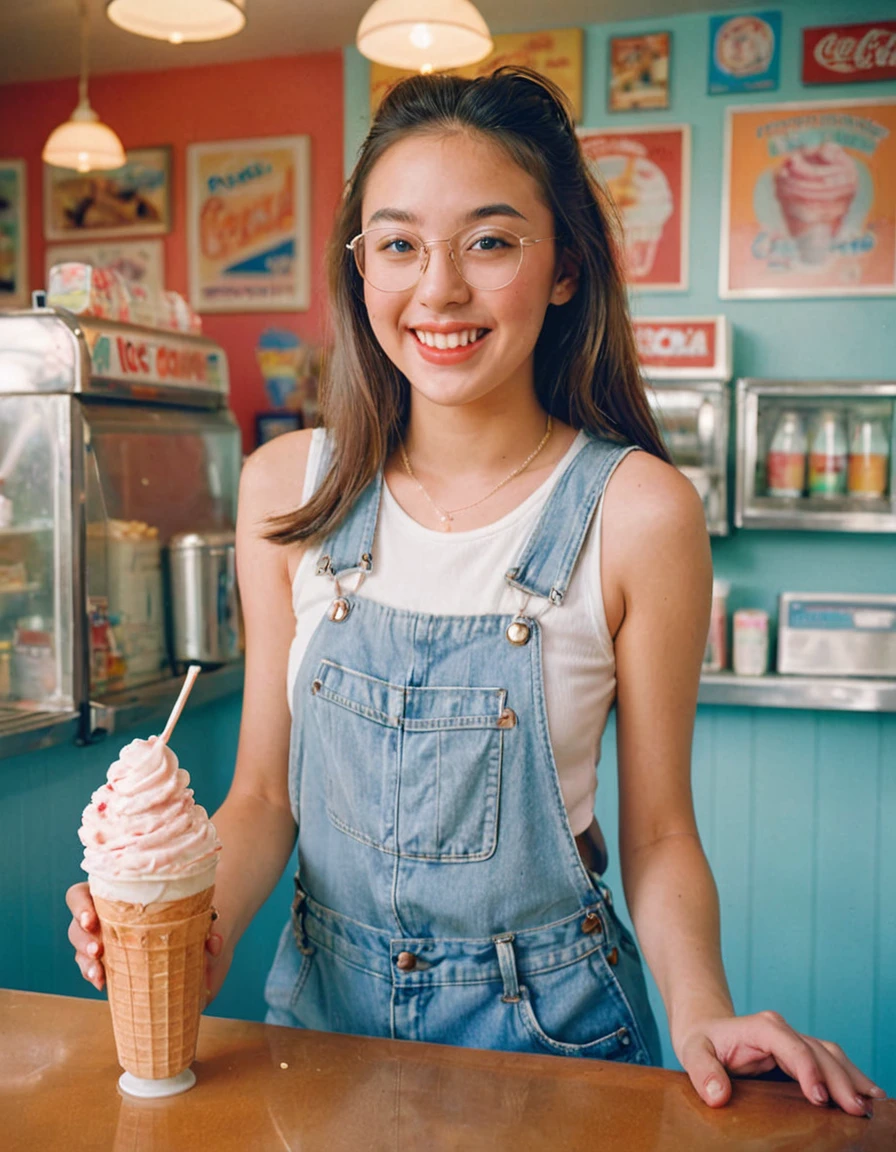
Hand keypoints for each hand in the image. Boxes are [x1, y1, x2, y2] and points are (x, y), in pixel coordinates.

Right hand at [67, 880, 229, 1005]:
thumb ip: (208, 928)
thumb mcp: (200, 916)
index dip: (81, 905)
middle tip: (97, 948)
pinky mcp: (108, 962)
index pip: (85, 892)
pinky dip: (94, 975)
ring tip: (99, 974)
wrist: (197, 941)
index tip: (92, 920)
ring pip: (81, 947)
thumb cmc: (192, 916)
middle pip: (77, 922)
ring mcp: (104, 938)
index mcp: (119, 893)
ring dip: (86, 961)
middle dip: (82, 936)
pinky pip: (91, 967)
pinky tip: (102, 983)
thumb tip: (214, 943)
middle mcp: (105, 914)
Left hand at [675, 1010, 886, 1115]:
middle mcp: (783, 1031)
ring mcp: (794, 1041)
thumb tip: (717, 1094)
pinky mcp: (801, 1055)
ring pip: (831, 1056)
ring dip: (852, 1078)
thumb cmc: (701, 1041)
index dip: (809, 1071)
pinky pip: (829, 1063)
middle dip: (841, 1081)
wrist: (706, 1029)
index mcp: (762, 1027)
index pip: (792, 1047)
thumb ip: (702, 1070)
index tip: (820, 1099)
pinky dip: (849, 1077)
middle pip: (819, 1052)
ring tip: (873, 1103)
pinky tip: (866, 1094)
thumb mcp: (692, 1051)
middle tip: (859, 1111)